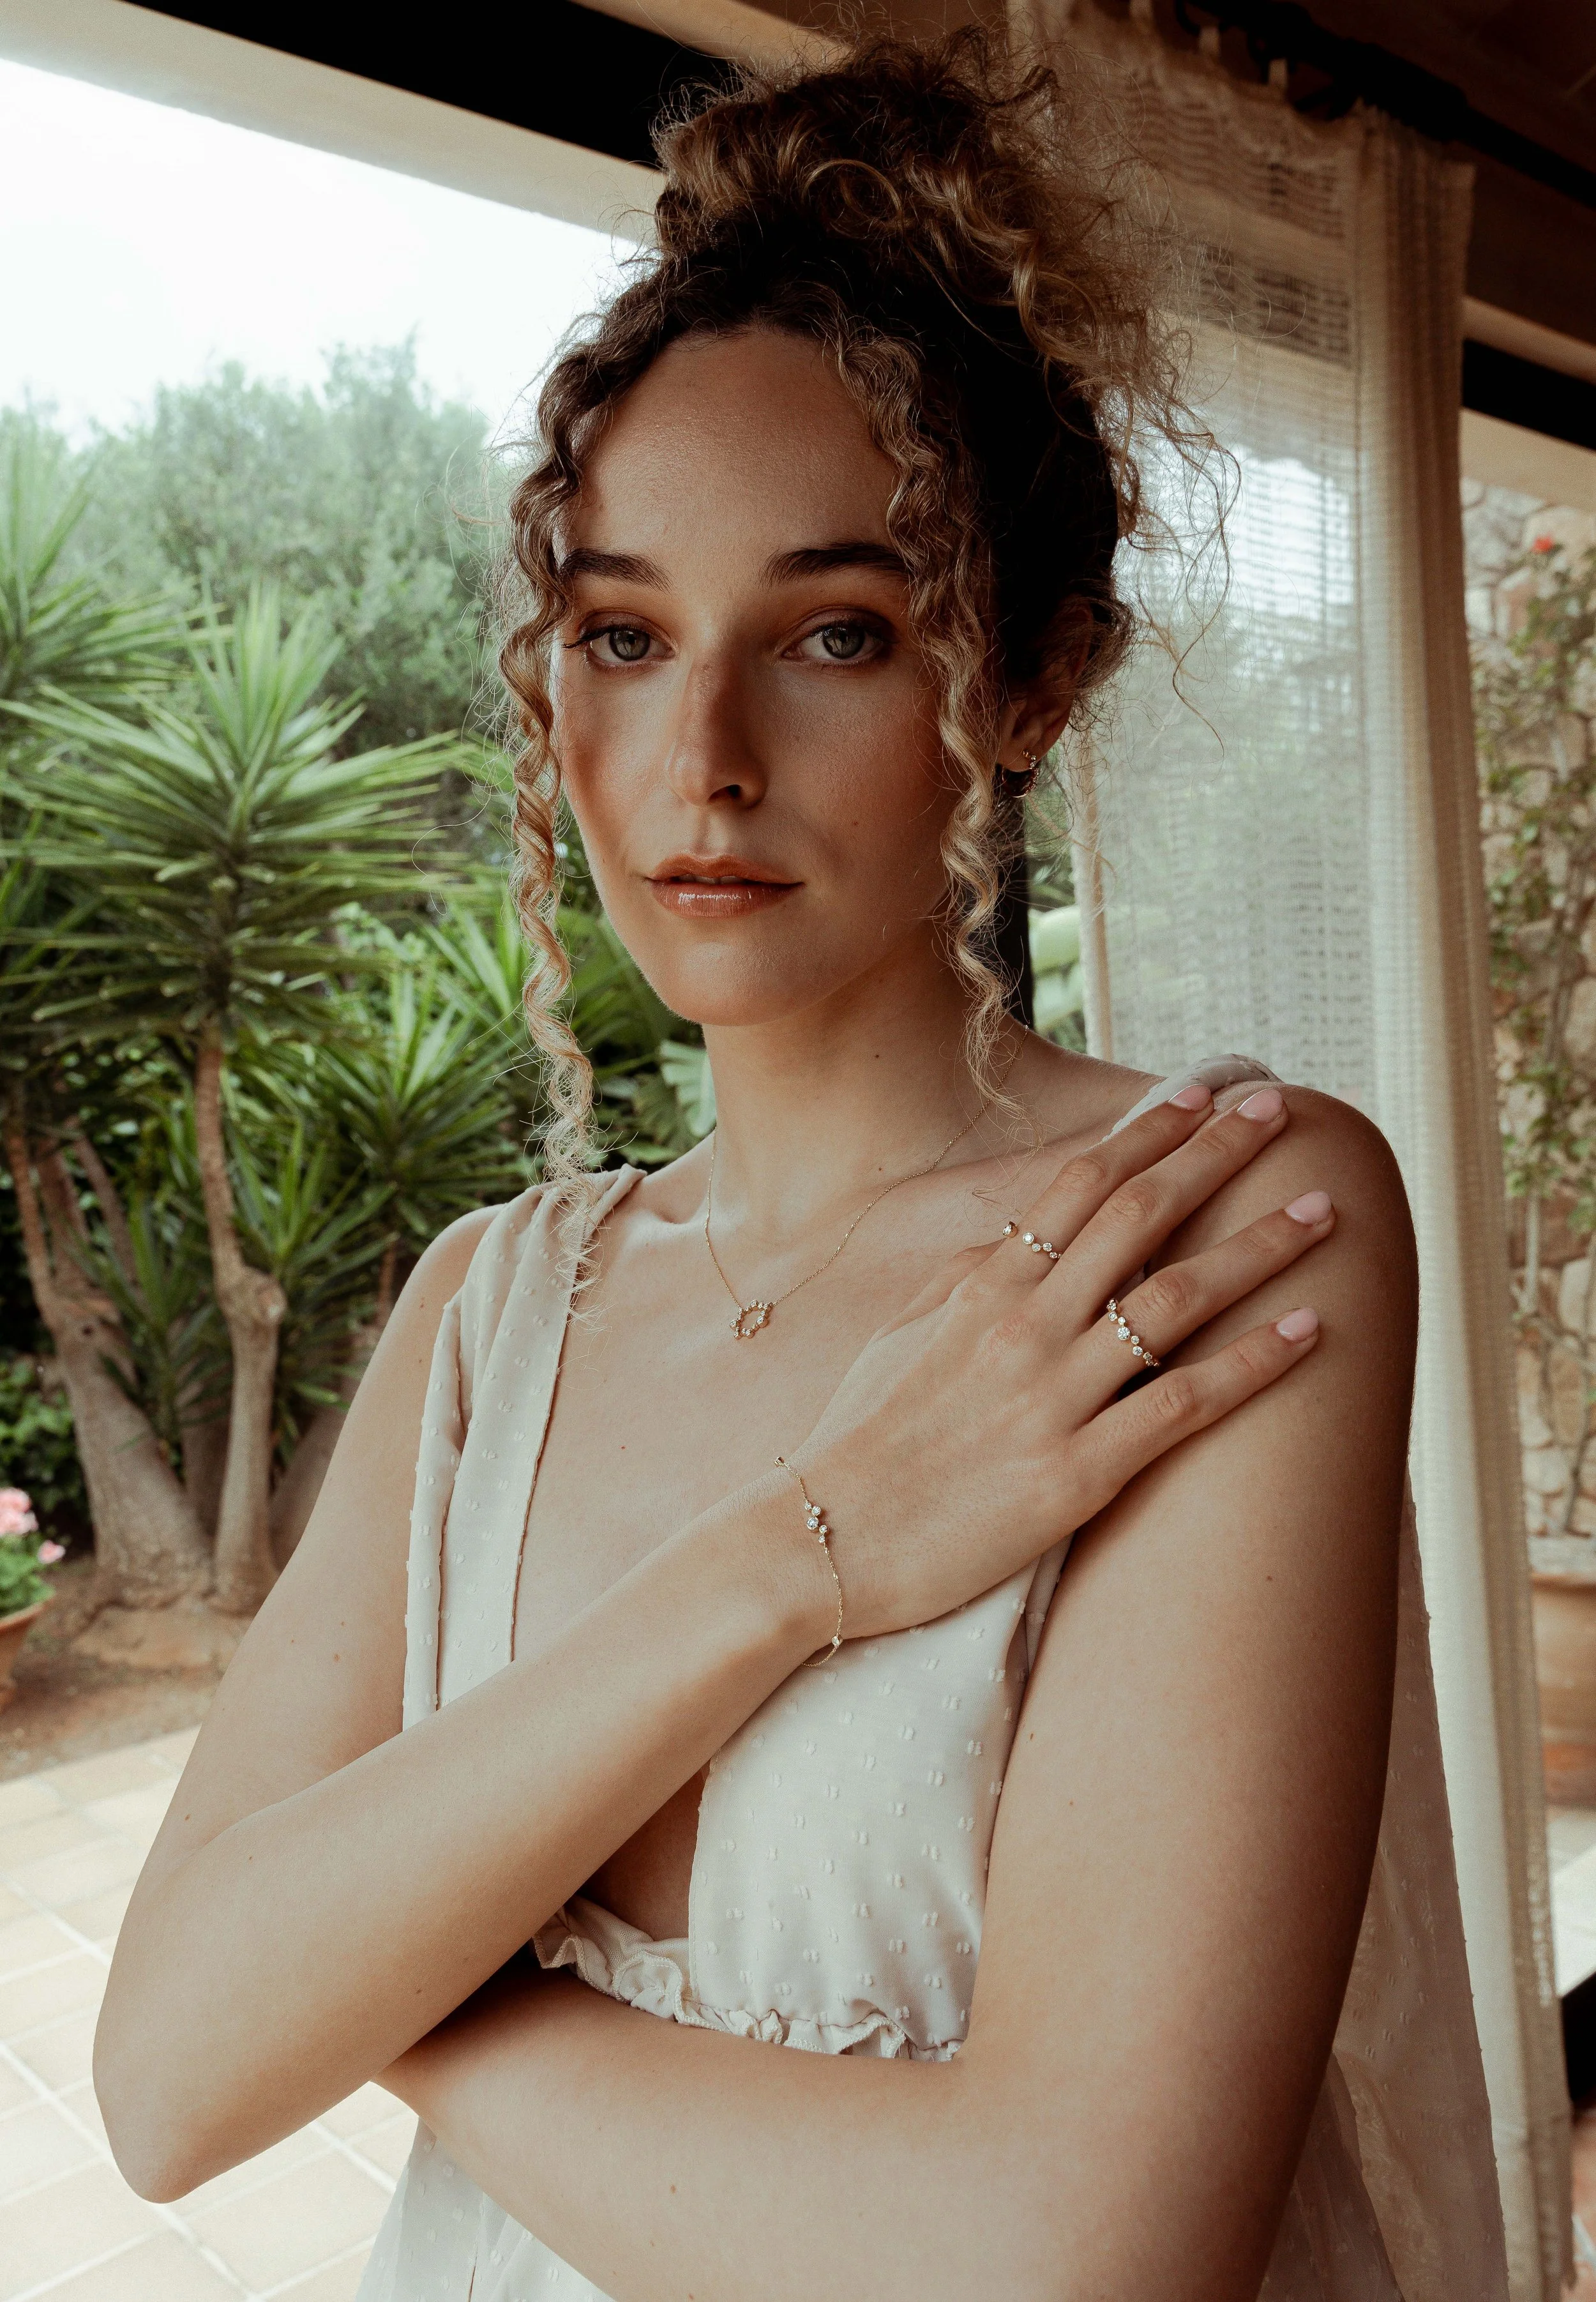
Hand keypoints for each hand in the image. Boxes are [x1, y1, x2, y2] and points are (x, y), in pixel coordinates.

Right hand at [795, 1085, 1330, 1639]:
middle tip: (1279, 1110)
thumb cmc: (863, 1441)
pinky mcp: (1078, 1474)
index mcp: (982, 1289)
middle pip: (1140, 1216)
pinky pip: (1183, 1403)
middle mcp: (1024, 1327)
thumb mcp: (902, 1338)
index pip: (1080, 1186)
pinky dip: (1253, 1362)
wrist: (827, 1544)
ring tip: (1324, 1209)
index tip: (1203, 1094)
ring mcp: (1053, 1398)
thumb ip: (963, 1281)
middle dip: (1217, 1155)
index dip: (1149, 1132)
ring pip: (1177, 1298)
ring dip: (1259, 1247)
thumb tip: (1015, 1239)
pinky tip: (1310, 1328)